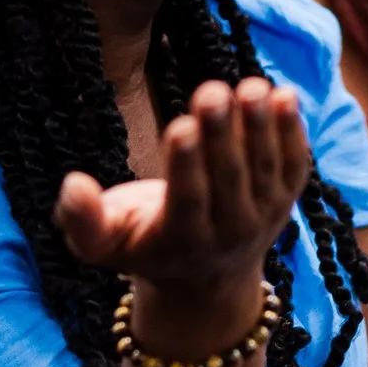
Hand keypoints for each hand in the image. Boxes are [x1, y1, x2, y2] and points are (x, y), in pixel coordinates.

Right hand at [54, 76, 309, 327]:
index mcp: (183, 242)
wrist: (206, 280)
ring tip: (251, 86)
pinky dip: (292, 132)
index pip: (188, 201)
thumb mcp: (103, 243)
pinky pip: (294, 164)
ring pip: (265, 168)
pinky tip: (285, 94)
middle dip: (221, 134)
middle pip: (230, 179)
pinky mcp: (286, 197)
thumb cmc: (143, 246)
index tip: (181, 126)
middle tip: (212, 92)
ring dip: (260, 126)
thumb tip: (73, 184)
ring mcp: (264, 215)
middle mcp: (230, 232)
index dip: (187, 165)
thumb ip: (82, 219)